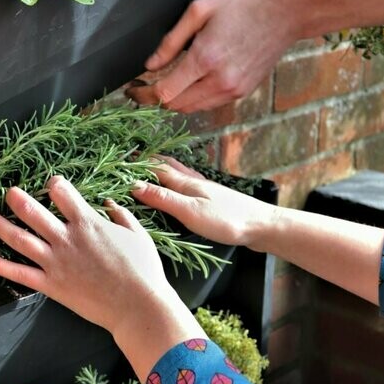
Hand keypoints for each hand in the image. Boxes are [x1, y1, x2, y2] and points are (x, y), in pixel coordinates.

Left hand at [0, 176, 204, 381]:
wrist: (138, 307)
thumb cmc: (143, 270)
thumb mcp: (138, 234)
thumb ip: (121, 215)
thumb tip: (109, 203)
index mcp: (88, 223)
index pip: (63, 193)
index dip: (55, 185)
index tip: (52, 184)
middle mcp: (67, 239)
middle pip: (33, 212)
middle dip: (17, 199)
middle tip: (8, 192)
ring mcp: (55, 262)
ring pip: (19, 239)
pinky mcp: (50, 285)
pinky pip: (19, 273)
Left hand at [126, 0, 299, 112]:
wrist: (284, 14)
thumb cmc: (243, 5)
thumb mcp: (199, 11)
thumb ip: (170, 41)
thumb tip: (150, 66)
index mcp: (205, 58)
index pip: (164, 93)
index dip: (143, 95)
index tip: (133, 89)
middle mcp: (219, 80)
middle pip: (175, 105)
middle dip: (154, 99)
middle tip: (143, 87)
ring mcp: (232, 90)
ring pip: (191, 108)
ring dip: (174, 100)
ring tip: (164, 85)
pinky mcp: (241, 93)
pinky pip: (208, 104)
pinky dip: (193, 98)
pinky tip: (189, 84)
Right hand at [133, 158, 277, 249]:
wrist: (263, 226)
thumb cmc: (228, 220)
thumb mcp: (190, 212)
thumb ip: (163, 199)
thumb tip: (134, 185)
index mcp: (186, 183)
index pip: (155, 168)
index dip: (137, 163)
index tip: (120, 159)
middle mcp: (195, 181)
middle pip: (167, 165)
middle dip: (149, 160)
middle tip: (133, 156)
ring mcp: (205, 188)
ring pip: (179, 172)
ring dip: (163, 166)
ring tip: (152, 164)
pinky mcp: (214, 198)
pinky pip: (189, 182)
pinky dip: (178, 177)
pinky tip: (183, 183)